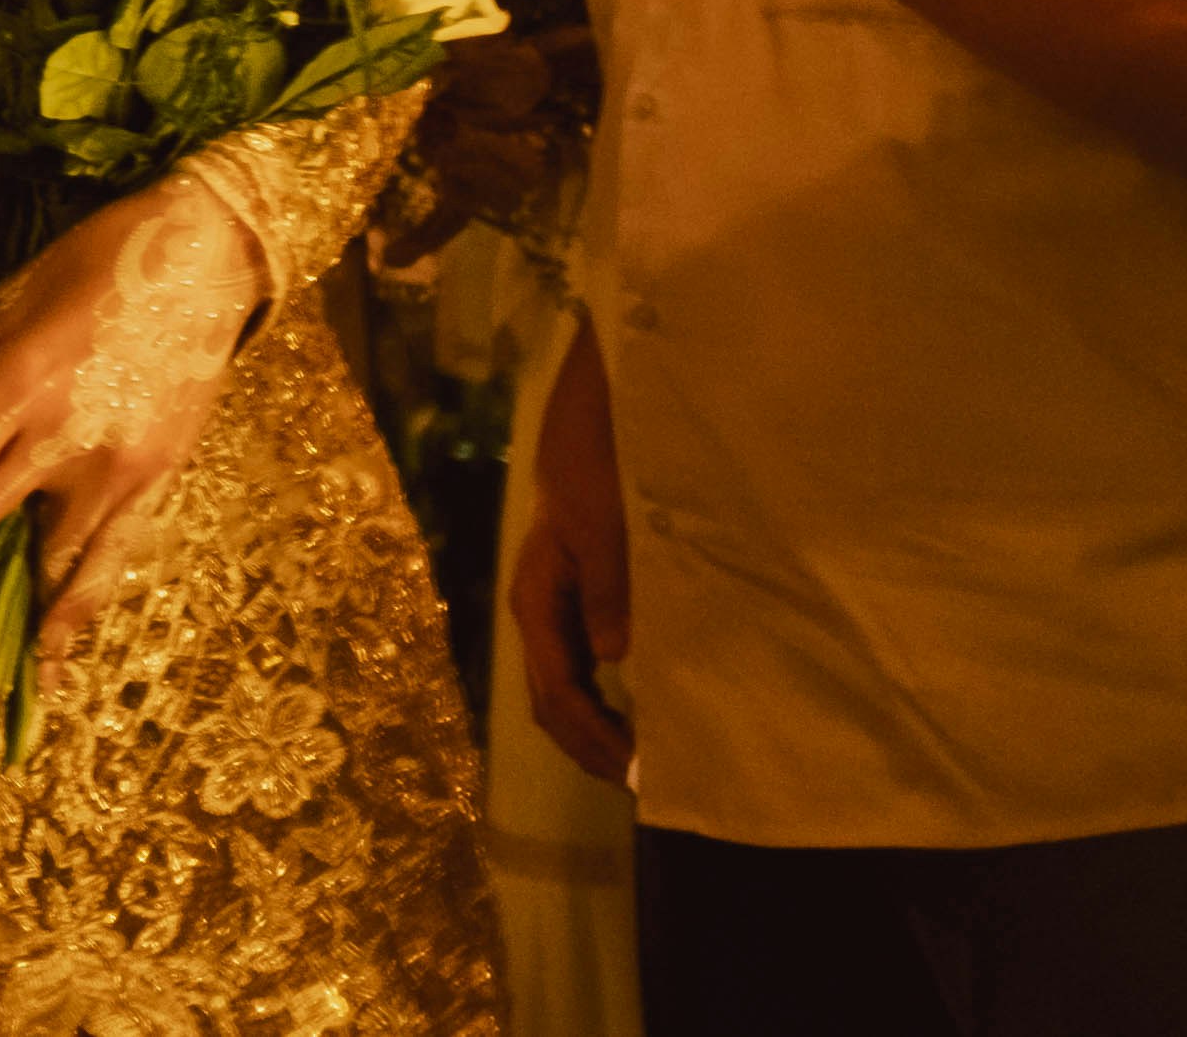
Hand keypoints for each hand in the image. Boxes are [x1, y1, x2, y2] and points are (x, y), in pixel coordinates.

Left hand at [0, 179, 261, 656]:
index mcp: (15, 388)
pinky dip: (78, 613)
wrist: (203, 257)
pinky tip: (53, 657)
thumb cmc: (88, 265)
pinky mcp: (159, 480)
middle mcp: (62, 440)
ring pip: (46, 564)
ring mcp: (116, 469)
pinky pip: (111, 560)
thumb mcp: (1, 305)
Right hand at [506, 319, 635, 785]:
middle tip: (649, 785)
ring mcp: (561, 602)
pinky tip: (647, 705)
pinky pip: (586, 664)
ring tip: (648, 759)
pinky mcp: (584, 593)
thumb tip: (617, 658)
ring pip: (567, 687)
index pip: (555, 690)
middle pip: (552, 700)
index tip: (641, 774)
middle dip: (594, 746)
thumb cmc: (596, 454)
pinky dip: (611, 699)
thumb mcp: (600, 516)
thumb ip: (608, 584)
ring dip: (601, 728)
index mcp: (537, 595)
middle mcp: (542, 608)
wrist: (598, 401)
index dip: (594, 738)